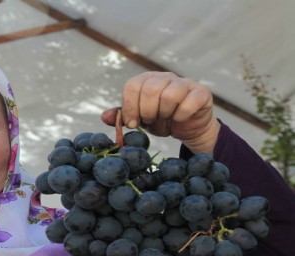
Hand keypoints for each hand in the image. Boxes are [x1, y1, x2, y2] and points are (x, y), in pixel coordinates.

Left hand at [101, 71, 219, 153]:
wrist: (187, 127)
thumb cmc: (161, 120)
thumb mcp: (139, 119)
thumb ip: (123, 116)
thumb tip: (104, 117)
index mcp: (147, 80)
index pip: (132, 86)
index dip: (130, 107)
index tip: (132, 123)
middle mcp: (165, 77)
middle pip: (150, 89)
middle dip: (147, 111)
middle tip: (151, 120)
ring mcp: (184, 82)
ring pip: (169, 95)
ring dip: (164, 113)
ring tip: (165, 118)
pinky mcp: (201, 92)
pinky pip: (188, 104)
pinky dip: (180, 117)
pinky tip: (180, 119)